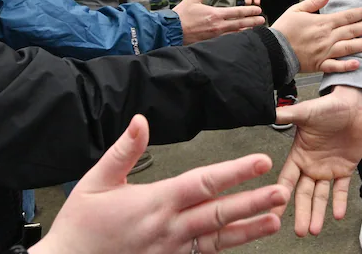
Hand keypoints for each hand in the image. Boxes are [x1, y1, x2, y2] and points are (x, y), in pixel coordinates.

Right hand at [29, 115, 286, 253]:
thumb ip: (122, 152)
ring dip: (248, 230)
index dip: (234, 171)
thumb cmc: (79, 227)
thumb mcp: (94, 183)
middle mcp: (167, 229)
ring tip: (274, 221)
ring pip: (217, 239)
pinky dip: (224, 249)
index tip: (260, 161)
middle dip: (252, 202)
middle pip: (218, 213)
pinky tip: (245, 242)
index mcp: (154, 202)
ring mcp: (170, 251)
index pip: (202, 183)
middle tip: (281, 192)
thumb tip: (140, 120)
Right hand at [172, 0, 265, 43]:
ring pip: (234, 33)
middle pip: (240, 24)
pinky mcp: (210, 42)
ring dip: (245, 30)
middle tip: (263, 20)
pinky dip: (234, 38)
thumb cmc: (181, 15)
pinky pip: (225, 40)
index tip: (259, 10)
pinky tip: (239, 38)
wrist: (169, 31)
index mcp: (215, 14)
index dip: (249, 11)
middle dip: (252, 22)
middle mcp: (217, 26)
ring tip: (255, 29)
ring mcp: (214, 36)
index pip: (237, 12)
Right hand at [271, 0, 361, 73]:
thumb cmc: (283, 29)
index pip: (346, 17)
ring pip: (348, 47)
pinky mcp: (319, 64)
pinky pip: (336, 66)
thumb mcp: (296, 10)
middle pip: (352, 31)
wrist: (272, 49)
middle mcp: (327, 37)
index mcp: (323, 23)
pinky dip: (347, 66)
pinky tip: (358, 64)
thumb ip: (314, 2)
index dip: (360, 13)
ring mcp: (324, 52)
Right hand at [275, 87, 361, 236]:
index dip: (279, 195)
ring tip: (313, 229)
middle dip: (301, 212)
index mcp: (298, 155)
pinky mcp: (345, 169)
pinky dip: (339, 202)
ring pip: (320, 196)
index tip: (272, 212)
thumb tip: (267, 111)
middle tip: (298, 230)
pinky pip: (341, 189)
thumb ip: (287, 115)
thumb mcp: (306, 112)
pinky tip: (337, 214)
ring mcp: (328, 169)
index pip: (286, 180)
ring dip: (317, 213)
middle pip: (303, 194)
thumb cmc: (330, 105)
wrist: (356, 104)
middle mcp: (311, 166)